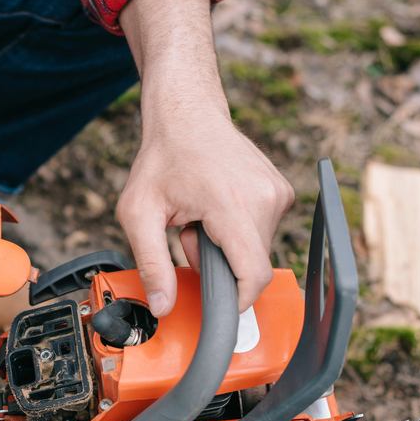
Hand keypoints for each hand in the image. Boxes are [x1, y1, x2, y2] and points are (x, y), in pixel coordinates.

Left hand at [116, 123, 293, 315]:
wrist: (187, 113)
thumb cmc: (162, 157)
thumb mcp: (138, 213)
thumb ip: (151, 262)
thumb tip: (163, 305)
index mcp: (233, 205)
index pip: (253, 276)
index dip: (235, 301)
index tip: (216, 306)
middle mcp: (265, 198)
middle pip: (250, 265)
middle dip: (218, 263)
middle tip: (188, 234)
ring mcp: (278, 193)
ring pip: (256, 250)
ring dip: (225, 246)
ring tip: (201, 216)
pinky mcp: (281, 191)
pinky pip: (261, 231)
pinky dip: (237, 230)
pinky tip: (216, 207)